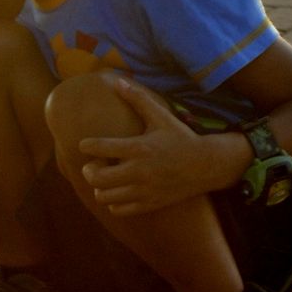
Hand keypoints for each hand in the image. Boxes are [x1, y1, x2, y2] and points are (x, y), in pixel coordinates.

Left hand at [76, 80, 224, 215]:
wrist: (206, 165)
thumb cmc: (181, 138)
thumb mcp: (161, 116)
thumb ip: (138, 99)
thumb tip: (118, 81)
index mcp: (139, 147)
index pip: (101, 148)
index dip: (87, 146)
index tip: (85, 144)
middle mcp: (139, 171)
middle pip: (97, 178)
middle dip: (88, 171)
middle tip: (92, 165)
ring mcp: (144, 190)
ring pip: (104, 197)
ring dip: (99, 188)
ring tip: (105, 179)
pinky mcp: (150, 204)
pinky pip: (119, 210)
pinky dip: (113, 202)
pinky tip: (118, 191)